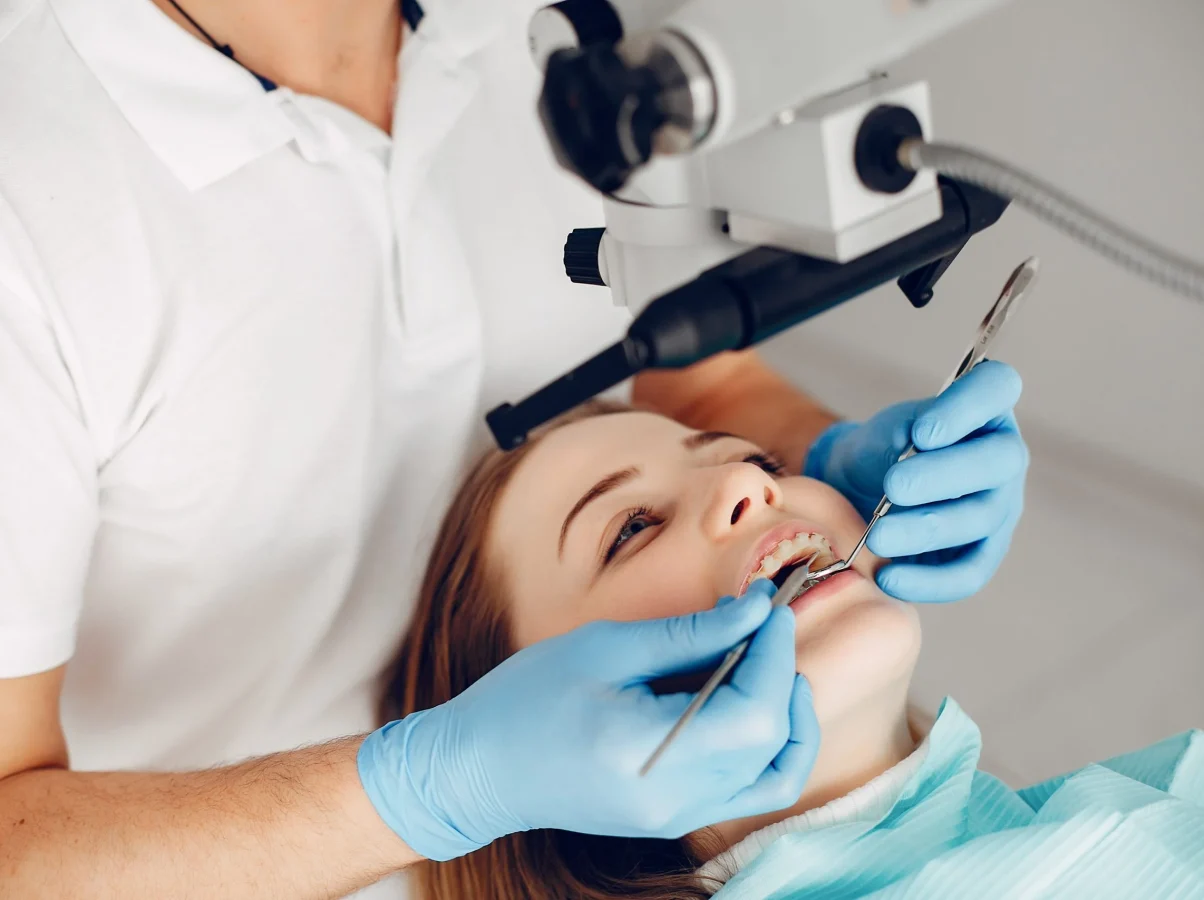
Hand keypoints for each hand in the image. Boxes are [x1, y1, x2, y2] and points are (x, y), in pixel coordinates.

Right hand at [357, 581, 818, 860]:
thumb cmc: (525, 701)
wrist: (477, 769)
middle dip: (781, 671)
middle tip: (762, 620)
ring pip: (775, 772)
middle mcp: (676, 799)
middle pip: (770, 740)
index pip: (754, 713)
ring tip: (762, 661)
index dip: (775, 654)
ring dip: (784, 712)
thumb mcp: (605, 647)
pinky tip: (750, 701)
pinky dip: (768, 745)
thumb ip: (690, 634)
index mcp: (651, 753)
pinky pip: (751, 789)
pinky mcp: (677, 817)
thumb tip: (755, 612)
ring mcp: (679, 816)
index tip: (771, 606)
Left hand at [804, 360, 1027, 602]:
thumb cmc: (882, 451)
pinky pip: (967, 574)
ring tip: (878, 536)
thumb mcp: (885, 431)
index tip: (923, 431)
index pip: (998, 387)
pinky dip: (929, 581)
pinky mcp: (983, 552)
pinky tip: (888, 577)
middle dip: (944, 476)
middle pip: (997, 462)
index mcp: (984, 409)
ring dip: (925, 530)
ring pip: (978, 520)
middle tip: (894, 486)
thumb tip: (913, 463)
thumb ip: (903, 437)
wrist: (861, 490)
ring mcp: (1000, 506)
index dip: (968, 406)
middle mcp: (1003, 455)